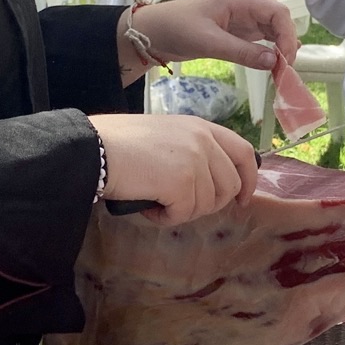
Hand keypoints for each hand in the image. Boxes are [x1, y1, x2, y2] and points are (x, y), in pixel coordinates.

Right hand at [91, 113, 257, 225]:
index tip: (242, 200)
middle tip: (182, 206)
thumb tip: (207, 183)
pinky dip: (164, 218)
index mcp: (201, 127)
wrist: (96, 148)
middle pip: (230, 186)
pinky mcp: (183, 182)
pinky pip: (184, 214)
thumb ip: (192, 151)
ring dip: (181, 211)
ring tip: (155, 200)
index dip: (249, 180)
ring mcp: (196, 161)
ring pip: (206, 205)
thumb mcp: (166, 136)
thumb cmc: (120, 143)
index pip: (244, 153)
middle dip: (209, 205)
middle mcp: (204, 140)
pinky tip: (148, 206)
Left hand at [125, 0, 300, 75]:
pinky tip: (274, 65)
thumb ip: (242, 52)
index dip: (287, 34)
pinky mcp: (236, 35)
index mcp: (241, 1)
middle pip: (279, 22)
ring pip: (272, 33)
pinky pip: (260, 42)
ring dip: (280, 50)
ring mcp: (242, 22)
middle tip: (285, 70)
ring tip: (282, 72)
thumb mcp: (208, 42)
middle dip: (286, 43)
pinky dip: (269, 54)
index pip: (278, 13)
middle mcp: (246, 9)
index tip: (286, 59)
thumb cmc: (176, 28)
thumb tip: (274, 62)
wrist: (152, 33)